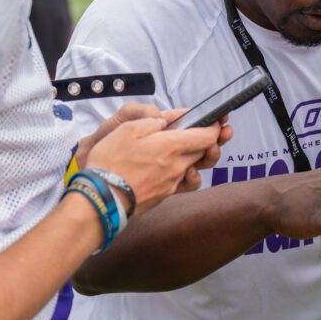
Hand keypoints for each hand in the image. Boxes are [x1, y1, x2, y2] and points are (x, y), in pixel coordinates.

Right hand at [83, 108, 225, 216]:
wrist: (102, 198)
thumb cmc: (111, 163)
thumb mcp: (127, 129)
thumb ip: (150, 122)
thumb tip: (164, 121)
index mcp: (172, 145)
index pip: (207, 136)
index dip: (215, 127)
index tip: (218, 121)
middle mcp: (178, 165)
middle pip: (205, 151)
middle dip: (213, 140)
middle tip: (217, 131)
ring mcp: (173, 182)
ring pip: (196, 166)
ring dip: (200, 156)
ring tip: (197, 148)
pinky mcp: (165, 194)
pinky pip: (184, 182)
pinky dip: (187, 173)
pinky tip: (182, 169)